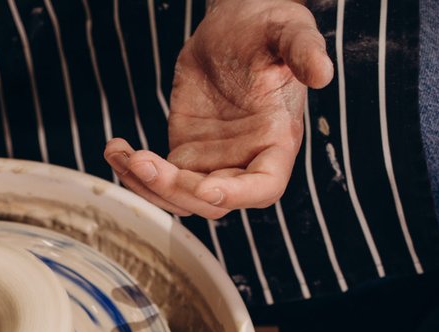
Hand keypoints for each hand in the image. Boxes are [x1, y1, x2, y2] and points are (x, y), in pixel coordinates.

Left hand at [104, 0, 331, 218]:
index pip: (264, 186)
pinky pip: (157, 179)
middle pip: (213, 200)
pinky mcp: (184, 154)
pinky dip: (132, 171)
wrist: (237, 24)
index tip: (207, 187)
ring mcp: (212, 162)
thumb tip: (323, 73)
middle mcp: (245, 161)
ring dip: (147, 186)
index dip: (237, 194)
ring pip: (179, 199)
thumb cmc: (270, 28)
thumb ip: (304, 51)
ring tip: (121, 153)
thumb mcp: (290, 30)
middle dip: (177, 189)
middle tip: (143, 160)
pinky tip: (115, 149)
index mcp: (277, 142)